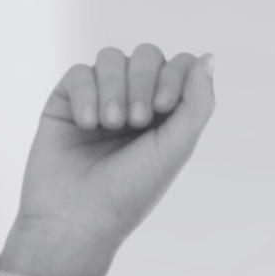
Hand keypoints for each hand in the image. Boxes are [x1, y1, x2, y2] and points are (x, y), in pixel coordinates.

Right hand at [0, 47, 214, 275]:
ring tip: (109, 124)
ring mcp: (98, 98)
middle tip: (137, 120)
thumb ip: (197, 103)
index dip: (173, 75)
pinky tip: (86, 125)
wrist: (76, 220)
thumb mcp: (175, 149)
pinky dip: (86, 94)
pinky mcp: (66, 100)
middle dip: (143, 80)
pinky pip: (79, 72)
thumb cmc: (129, 193)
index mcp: (165, 115)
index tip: (164, 108)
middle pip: (146, 55)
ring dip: (114, 88)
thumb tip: (208, 56)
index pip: (179, 66)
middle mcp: (133, 101)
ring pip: (111, 57)